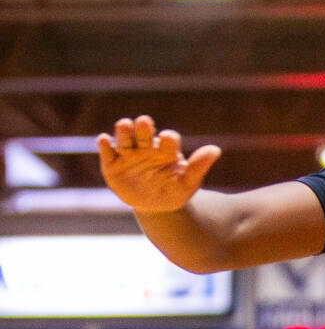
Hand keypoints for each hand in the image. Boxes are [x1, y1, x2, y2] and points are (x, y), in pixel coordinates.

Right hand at [97, 114, 221, 211]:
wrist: (155, 206)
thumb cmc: (174, 191)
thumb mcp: (188, 183)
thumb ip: (199, 167)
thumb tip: (216, 150)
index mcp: (165, 150)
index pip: (167, 139)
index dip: (167, 138)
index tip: (168, 139)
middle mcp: (146, 147)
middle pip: (143, 132)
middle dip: (143, 126)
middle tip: (145, 122)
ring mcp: (128, 154)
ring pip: (124, 137)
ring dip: (124, 130)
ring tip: (125, 126)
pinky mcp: (111, 163)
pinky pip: (106, 151)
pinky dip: (104, 144)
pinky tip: (104, 140)